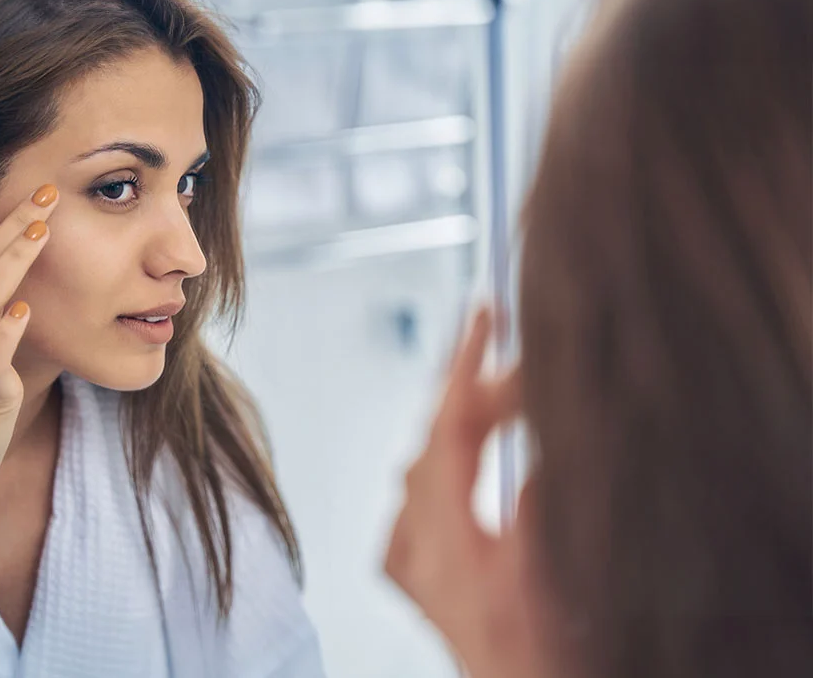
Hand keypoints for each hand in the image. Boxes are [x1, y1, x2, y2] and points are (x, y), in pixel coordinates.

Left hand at [384, 307, 533, 676]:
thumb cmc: (539, 659)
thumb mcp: (548, 578)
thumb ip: (539, 509)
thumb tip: (538, 445)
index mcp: (449, 543)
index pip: (450, 431)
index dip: (467, 369)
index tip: (483, 316)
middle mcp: (418, 549)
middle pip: (434, 442)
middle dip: (469, 387)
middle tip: (500, 341)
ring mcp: (412, 562)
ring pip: (421, 467)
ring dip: (456, 422)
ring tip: (489, 387)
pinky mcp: (415, 575)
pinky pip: (412, 503)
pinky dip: (437, 465)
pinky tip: (449, 457)